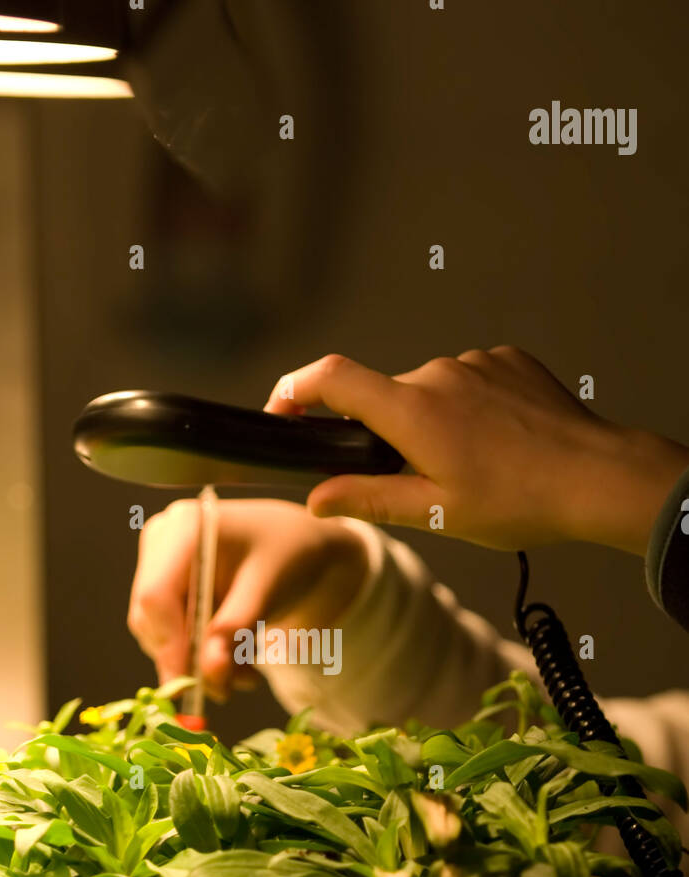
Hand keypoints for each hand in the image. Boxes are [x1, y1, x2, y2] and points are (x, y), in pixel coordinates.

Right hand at [127, 498, 367, 700]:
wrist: (303, 547)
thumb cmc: (291, 555)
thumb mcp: (269, 589)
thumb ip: (236, 630)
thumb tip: (209, 675)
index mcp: (185, 528)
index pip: (156, 595)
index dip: (169, 645)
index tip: (191, 687)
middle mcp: (163, 543)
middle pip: (152, 618)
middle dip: (188, 660)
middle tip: (229, 689)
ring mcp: (161, 566)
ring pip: (160, 634)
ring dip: (200, 664)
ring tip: (246, 675)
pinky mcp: (168, 591)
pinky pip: (172, 636)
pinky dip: (203, 657)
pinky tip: (238, 664)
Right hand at [265, 348, 688, 554]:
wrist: (597, 477)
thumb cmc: (518, 501)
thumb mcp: (433, 512)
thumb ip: (368, 500)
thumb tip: (317, 500)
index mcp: (412, 410)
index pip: (331, 379)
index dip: (294, 390)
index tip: (282, 413)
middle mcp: (438, 374)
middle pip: (385, 397)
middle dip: (389, 436)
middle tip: (421, 483)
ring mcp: (476, 362)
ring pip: (429, 393)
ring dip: (434, 426)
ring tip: (474, 470)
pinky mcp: (507, 360)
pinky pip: (468, 383)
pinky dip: (469, 412)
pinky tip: (498, 446)